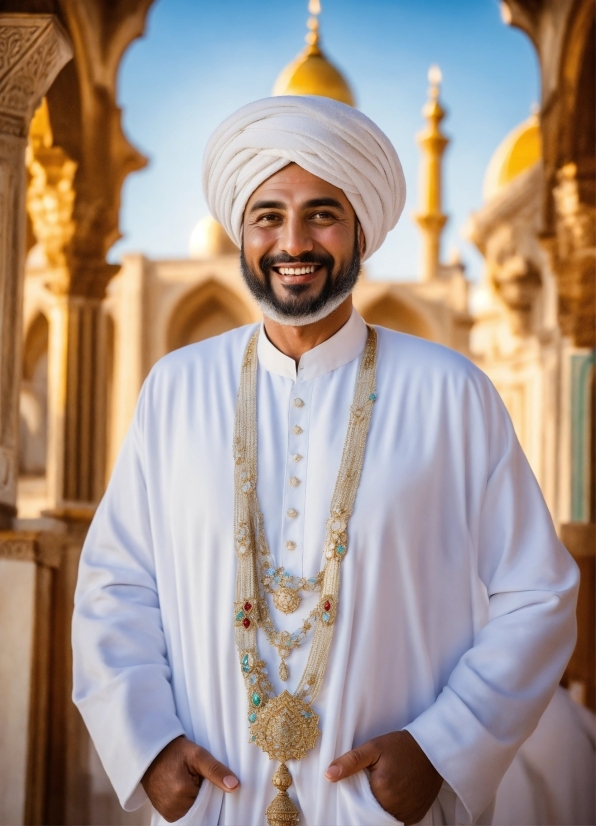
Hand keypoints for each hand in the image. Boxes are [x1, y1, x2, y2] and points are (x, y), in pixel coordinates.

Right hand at [141, 735, 238, 821]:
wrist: (151, 753)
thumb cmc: (174, 751)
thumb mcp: (197, 755)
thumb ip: (216, 770)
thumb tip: (235, 785)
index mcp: (181, 793)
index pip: (209, 799)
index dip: (209, 786)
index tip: (202, 776)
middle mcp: (173, 808)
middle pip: (201, 806)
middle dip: (201, 792)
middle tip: (193, 775)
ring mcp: (168, 813)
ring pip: (192, 810)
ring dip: (193, 798)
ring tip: (185, 780)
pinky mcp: (165, 814)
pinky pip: (183, 812)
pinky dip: (186, 802)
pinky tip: (181, 788)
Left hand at [325, 730, 441, 824]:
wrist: (432, 749)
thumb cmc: (400, 746)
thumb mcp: (373, 748)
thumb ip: (350, 762)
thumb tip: (328, 775)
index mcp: (382, 792)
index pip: (358, 804)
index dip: (356, 796)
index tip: (360, 784)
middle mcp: (395, 808)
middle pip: (372, 813)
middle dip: (368, 802)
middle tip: (374, 783)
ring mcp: (407, 814)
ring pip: (385, 818)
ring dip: (381, 808)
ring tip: (385, 788)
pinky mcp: (416, 816)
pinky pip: (399, 819)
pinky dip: (394, 811)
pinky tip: (395, 795)